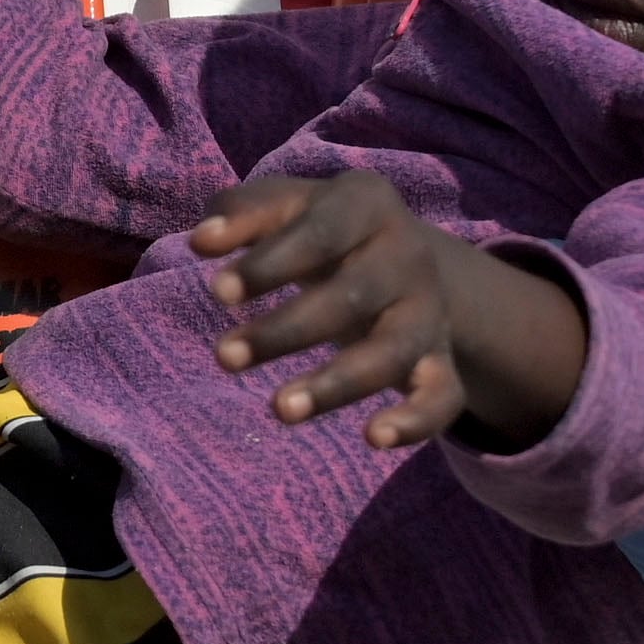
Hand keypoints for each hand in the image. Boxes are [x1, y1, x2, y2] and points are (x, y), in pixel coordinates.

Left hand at [190, 168, 588, 449]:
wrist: (400, 252)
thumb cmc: (319, 226)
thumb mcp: (285, 204)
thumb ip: (240, 214)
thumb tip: (201, 241)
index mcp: (368, 204)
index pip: (321, 234)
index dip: (270, 264)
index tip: (216, 293)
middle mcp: (408, 256)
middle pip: (353, 297)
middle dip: (286, 331)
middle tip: (223, 358)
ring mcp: (428, 311)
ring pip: (392, 352)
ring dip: (337, 383)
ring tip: (279, 410)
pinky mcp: (441, 362)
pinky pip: (442, 398)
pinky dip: (416, 422)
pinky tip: (373, 439)